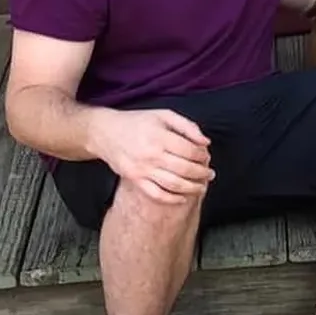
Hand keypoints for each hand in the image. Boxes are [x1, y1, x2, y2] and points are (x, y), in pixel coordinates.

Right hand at [90, 108, 213, 203]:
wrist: (106, 132)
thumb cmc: (138, 122)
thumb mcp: (164, 115)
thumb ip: (187, 126)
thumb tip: (205, 141)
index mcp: (160, 137)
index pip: (190, 150)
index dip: (203, 155)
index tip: (207, 156)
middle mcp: (151, 155)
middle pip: (185, 169)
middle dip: (202, 173)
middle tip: (210, 174)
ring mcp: (142, 170)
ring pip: (173, 184)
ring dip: (192, 188)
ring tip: (202, 187)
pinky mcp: (135, 180)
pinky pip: (156, 194)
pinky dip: (172, 199)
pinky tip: (183, 198)